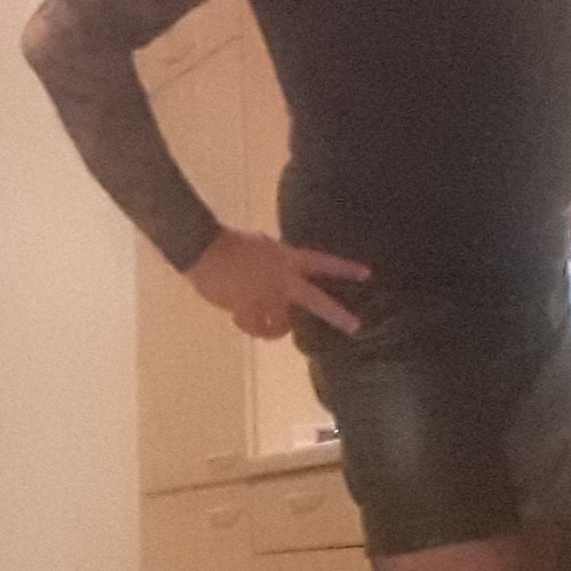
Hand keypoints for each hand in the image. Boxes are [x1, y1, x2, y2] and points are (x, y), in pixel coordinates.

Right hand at [184, 227, 371, 337]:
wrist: (203, 251)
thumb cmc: (231, 242)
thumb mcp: (264, 245)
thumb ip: (280, 258)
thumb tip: (286, 267)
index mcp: (286, 260)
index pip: (322, 263)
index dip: (344, 269)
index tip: (367, 274)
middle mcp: (281, 281)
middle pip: (315, 301)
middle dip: (337, 314)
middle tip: (355, 326)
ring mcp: (266, 299)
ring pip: (282, 323)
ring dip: (279, 327)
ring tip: (274, 328)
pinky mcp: (247, 312)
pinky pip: (256, 327)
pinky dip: (251, 326)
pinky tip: (241, 318)